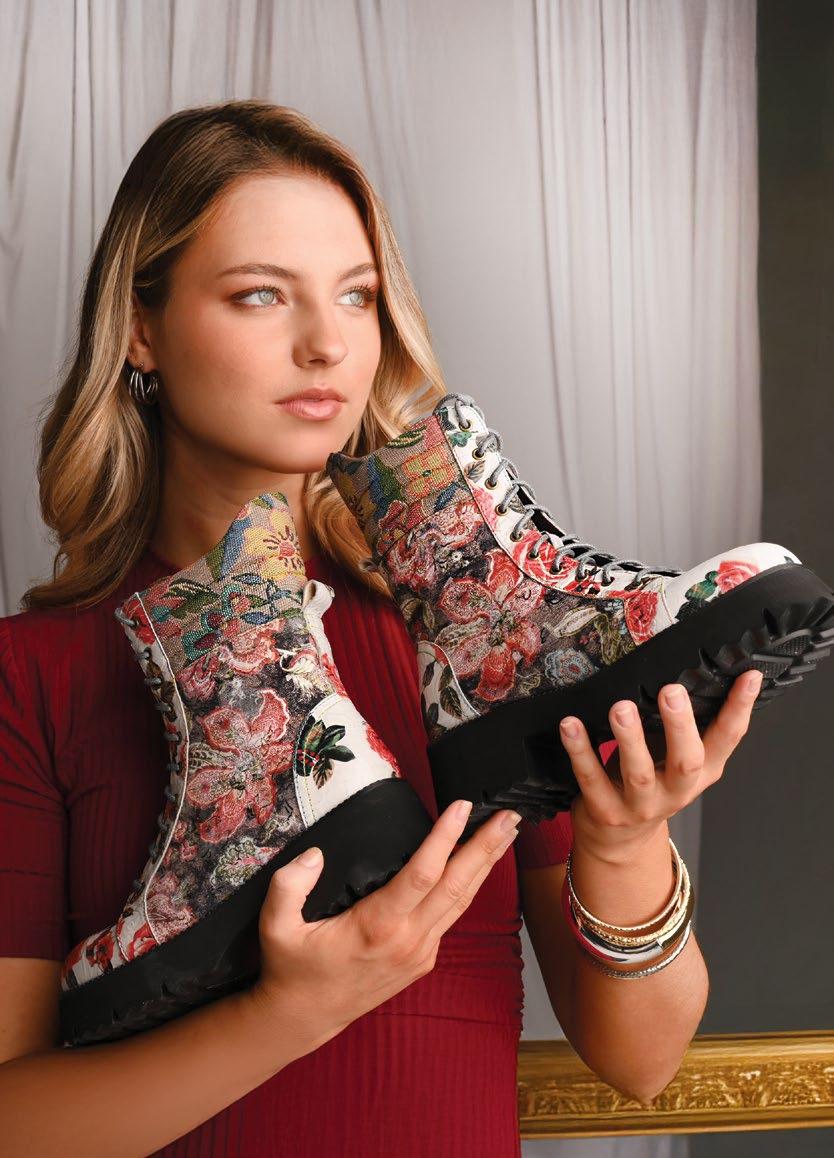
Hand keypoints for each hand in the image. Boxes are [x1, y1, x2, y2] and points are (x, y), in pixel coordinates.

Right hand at [245, 800, 521, 1054]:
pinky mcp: (423, 959)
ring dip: (486, 864)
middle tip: (510, 816)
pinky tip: (478, 864)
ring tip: (507, 832)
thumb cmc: (292, 968)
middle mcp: (407, 940)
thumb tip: (314, 854)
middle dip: (486, 847)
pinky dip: (470, 885)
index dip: (445, 838)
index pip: (422, 874)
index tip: (462, 807)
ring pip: (462, 901)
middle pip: (457, 885)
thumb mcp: (276, 928)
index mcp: (376, 927)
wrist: (305, 1018)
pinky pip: (452, 915)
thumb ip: (288, 887)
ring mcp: (421, 952)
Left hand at [557, 670, 763, 860]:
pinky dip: (581, 751)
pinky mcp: (606, 811)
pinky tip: (571, 725)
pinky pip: (591, 779)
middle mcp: (677, 791)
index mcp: (702, 771)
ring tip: (621, 708)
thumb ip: (682, 723)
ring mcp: (641, 805)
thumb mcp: (675, 756)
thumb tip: (683, 665)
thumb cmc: (649, 781)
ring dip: (630, 739)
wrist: (620, 840)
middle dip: (680, 726)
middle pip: (687, 761)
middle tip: (672, 692)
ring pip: (638, 773)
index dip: (740, 709)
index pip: (728, 739)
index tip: (749, 676)